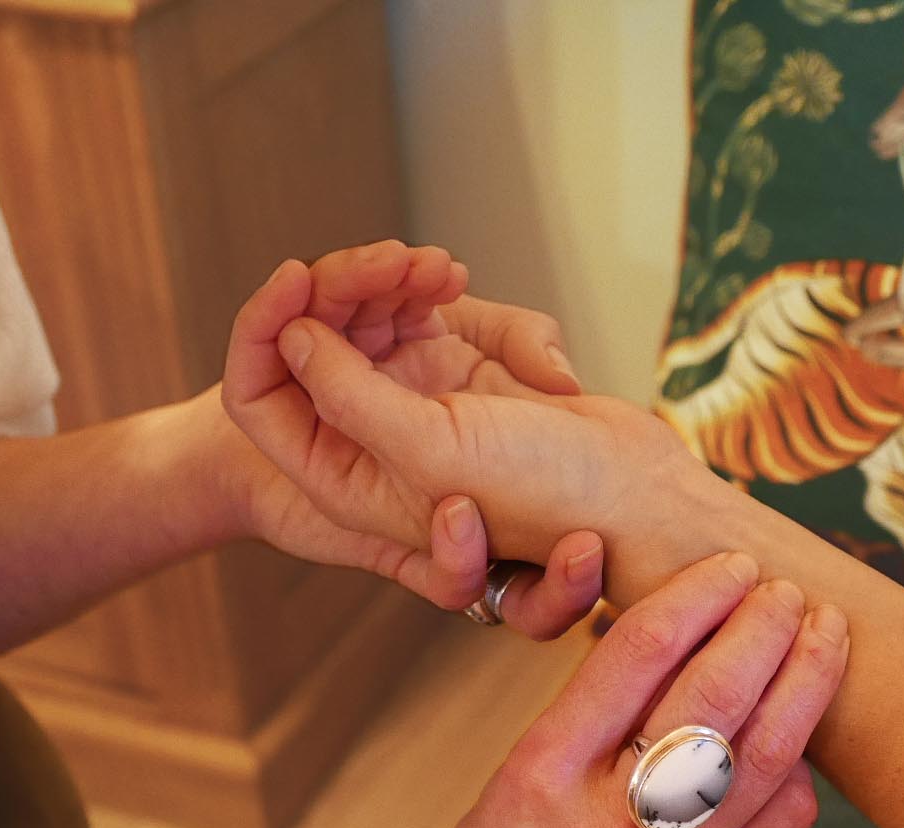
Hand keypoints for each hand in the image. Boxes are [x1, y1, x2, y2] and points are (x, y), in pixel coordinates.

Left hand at [223, 304, 693, 572]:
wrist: (639, 493)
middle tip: (397, 259)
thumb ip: (349, 398)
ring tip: (439, 267)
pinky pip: (421, 314)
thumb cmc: (545, 491)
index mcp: (349, 480)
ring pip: (369, 322)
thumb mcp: (433, 447)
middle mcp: (373, 443)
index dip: (268, 328)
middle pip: (316, 347)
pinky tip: (455, 277)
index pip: (263, 398)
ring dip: (395, 281)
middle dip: (348, 291)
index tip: (302, 275)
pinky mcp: (459, 376)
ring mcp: (416, 407)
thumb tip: (292, 335)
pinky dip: (431, 291)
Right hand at [404, 552, 849, 827]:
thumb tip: (694, 624)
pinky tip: (798, 731)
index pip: (639, 652)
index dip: (699, 593)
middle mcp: (612, 819)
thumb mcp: (522, 765)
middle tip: (787, 590)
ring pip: (766, 754)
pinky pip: (782, 822)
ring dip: (807, 680)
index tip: (731, 565)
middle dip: (765, 627)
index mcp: (546, 768)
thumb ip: (603, 704)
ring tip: (826, 634)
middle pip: (714, 696)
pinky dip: (800, 764)